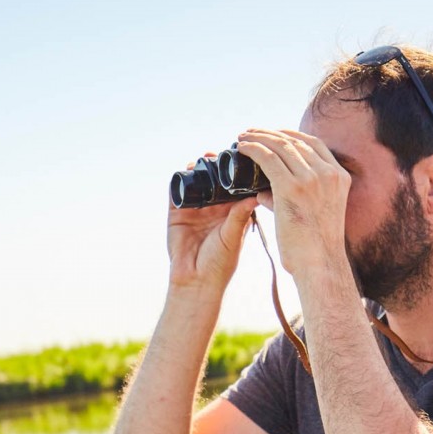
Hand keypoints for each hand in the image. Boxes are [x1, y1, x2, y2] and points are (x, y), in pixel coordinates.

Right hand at [166, 153, 257, 292]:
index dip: (237, 172)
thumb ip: (240, 216)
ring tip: (203, 158)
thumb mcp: (233, 236)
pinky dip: (179, 179)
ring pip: (197, 182)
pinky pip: (177, 192)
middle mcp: (215, 209)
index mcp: (233, 213)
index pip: (235, 186)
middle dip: (216, 165)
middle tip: (218, 153)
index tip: (241, 158)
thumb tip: (255, 195)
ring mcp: (195, 210)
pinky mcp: (177, 214)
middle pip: (215, 180)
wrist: (196, 280)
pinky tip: (184, 170)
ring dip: (199, 169)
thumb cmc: (220, 264)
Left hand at [234, 130, 349, 276]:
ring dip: (258, 137)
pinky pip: (267, 158)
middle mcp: (328, 173)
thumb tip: (264, 191)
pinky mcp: (291, 187)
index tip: (273, 134)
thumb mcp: (317, 212)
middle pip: (295, 140)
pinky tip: (241, 147)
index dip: (290, 134)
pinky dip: (253, 149)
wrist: (320, 264)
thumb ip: (295, 197)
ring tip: (242, 137)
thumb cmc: (314, 246)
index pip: (314, 144)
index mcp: (339, 176)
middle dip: (270, 133)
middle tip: (251, 133)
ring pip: (280, 146)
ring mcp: (312, 178)